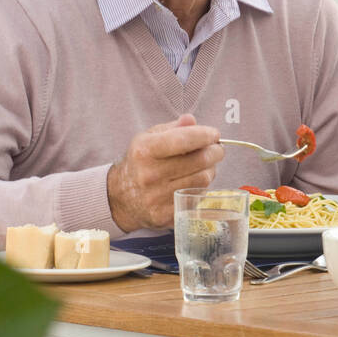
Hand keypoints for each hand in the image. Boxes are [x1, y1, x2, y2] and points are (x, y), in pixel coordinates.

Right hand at [106, 114, 223, 232]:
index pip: (183, 140)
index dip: (205, 135)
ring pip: (203, 180)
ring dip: (211, 170)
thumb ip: (173, 128)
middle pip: (200, 160)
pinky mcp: (166, 216)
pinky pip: (197, 197)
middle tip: (216, 149)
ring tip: (205, 165)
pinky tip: (195, 181)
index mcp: (144, 151)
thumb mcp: (149, 138)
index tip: (214, 134)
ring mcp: (157, 198)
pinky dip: (202, 188)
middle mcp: (149, 175)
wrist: (120, 197)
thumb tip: (191, 120)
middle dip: (215, 152)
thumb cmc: (141, 162)